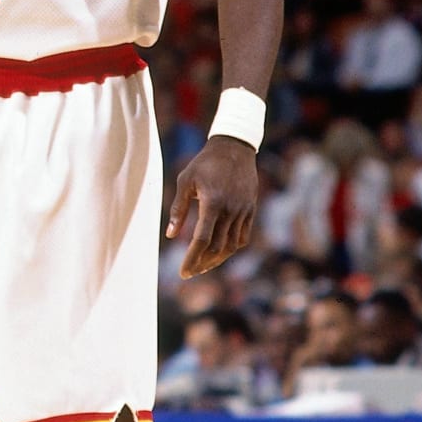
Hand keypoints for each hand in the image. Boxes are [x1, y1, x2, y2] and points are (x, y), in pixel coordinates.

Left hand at [166, 135, 257, 278]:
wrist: (234, 149)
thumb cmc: (204, 164)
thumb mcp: (185, 181)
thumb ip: (178, 209)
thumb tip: (170, 235)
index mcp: (212, 203)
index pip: (202, 240)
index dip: (192, 258)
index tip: (183, 272)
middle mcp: (230, 210)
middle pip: (217, 247)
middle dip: (202, 263)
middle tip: (190, 272)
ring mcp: (243, 211)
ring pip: (231, 245)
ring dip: (217, 259)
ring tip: (203, 266)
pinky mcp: (251, 210)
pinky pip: (242, 237)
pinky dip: (231, 248)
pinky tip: (219, 252)